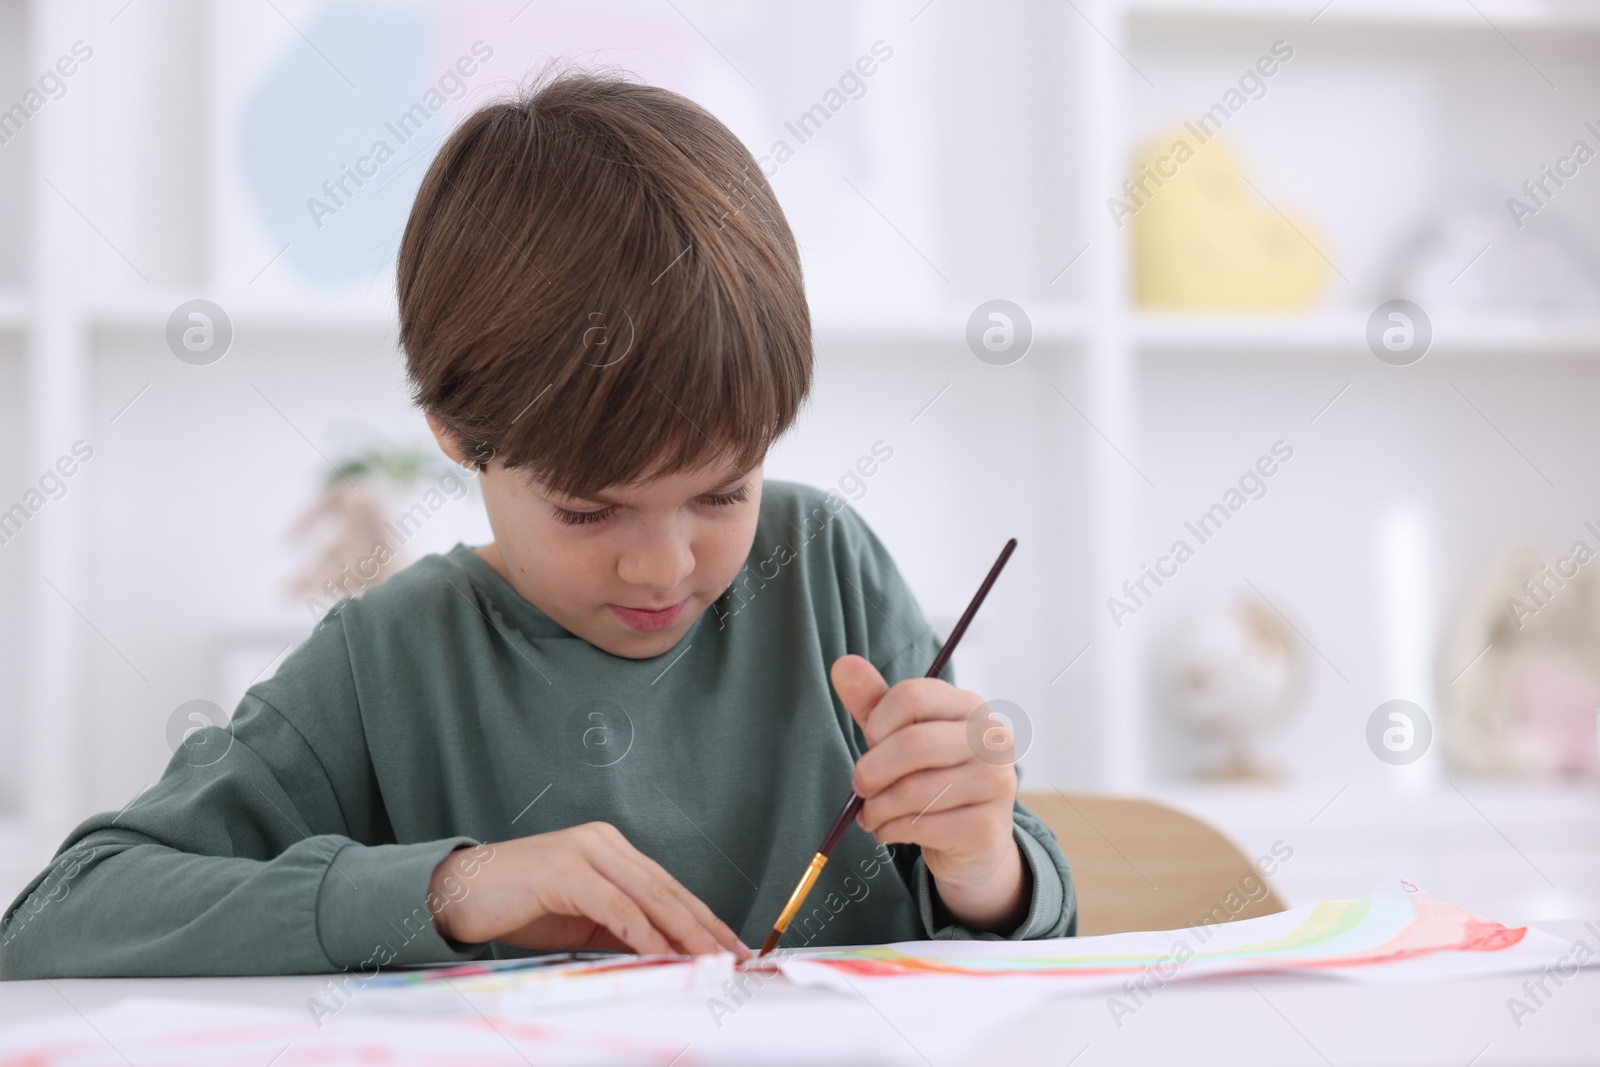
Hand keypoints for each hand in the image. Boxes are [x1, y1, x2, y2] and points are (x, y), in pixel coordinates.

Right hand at [427, 823, 749, 959]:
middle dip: (705, 927)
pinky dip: (645, 936)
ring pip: (650, 897)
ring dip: (684, 935)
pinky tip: (664, 958)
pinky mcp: (566, 870)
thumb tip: (667, 956)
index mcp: (610, 848)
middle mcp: (603, 842)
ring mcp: (585, 852)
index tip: (730, 947)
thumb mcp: (580, 921)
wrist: (455, 894)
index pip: (668, 886)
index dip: (703, 917)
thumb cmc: (516, 907)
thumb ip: (620, 930)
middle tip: (734, 958)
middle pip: (667, 889)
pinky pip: (618, 908)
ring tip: (709, 963)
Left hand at [831, 654, 1027, 932]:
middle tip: (859, 786)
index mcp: (971, 706)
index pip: (913, 696)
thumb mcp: (898, 734)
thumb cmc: (931, 774)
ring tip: (872, 812)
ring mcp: (997, 783)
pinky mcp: (987, 828)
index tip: (871, 741)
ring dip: (877, 807)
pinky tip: (889, 830)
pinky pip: (921, 827)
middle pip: (914, 744)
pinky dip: (890, 831)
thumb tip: (842, 664)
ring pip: (914, 791)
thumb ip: (872, 701)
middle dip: (872, 770)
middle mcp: (992, 739)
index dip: (878, 722)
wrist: (971, 837)